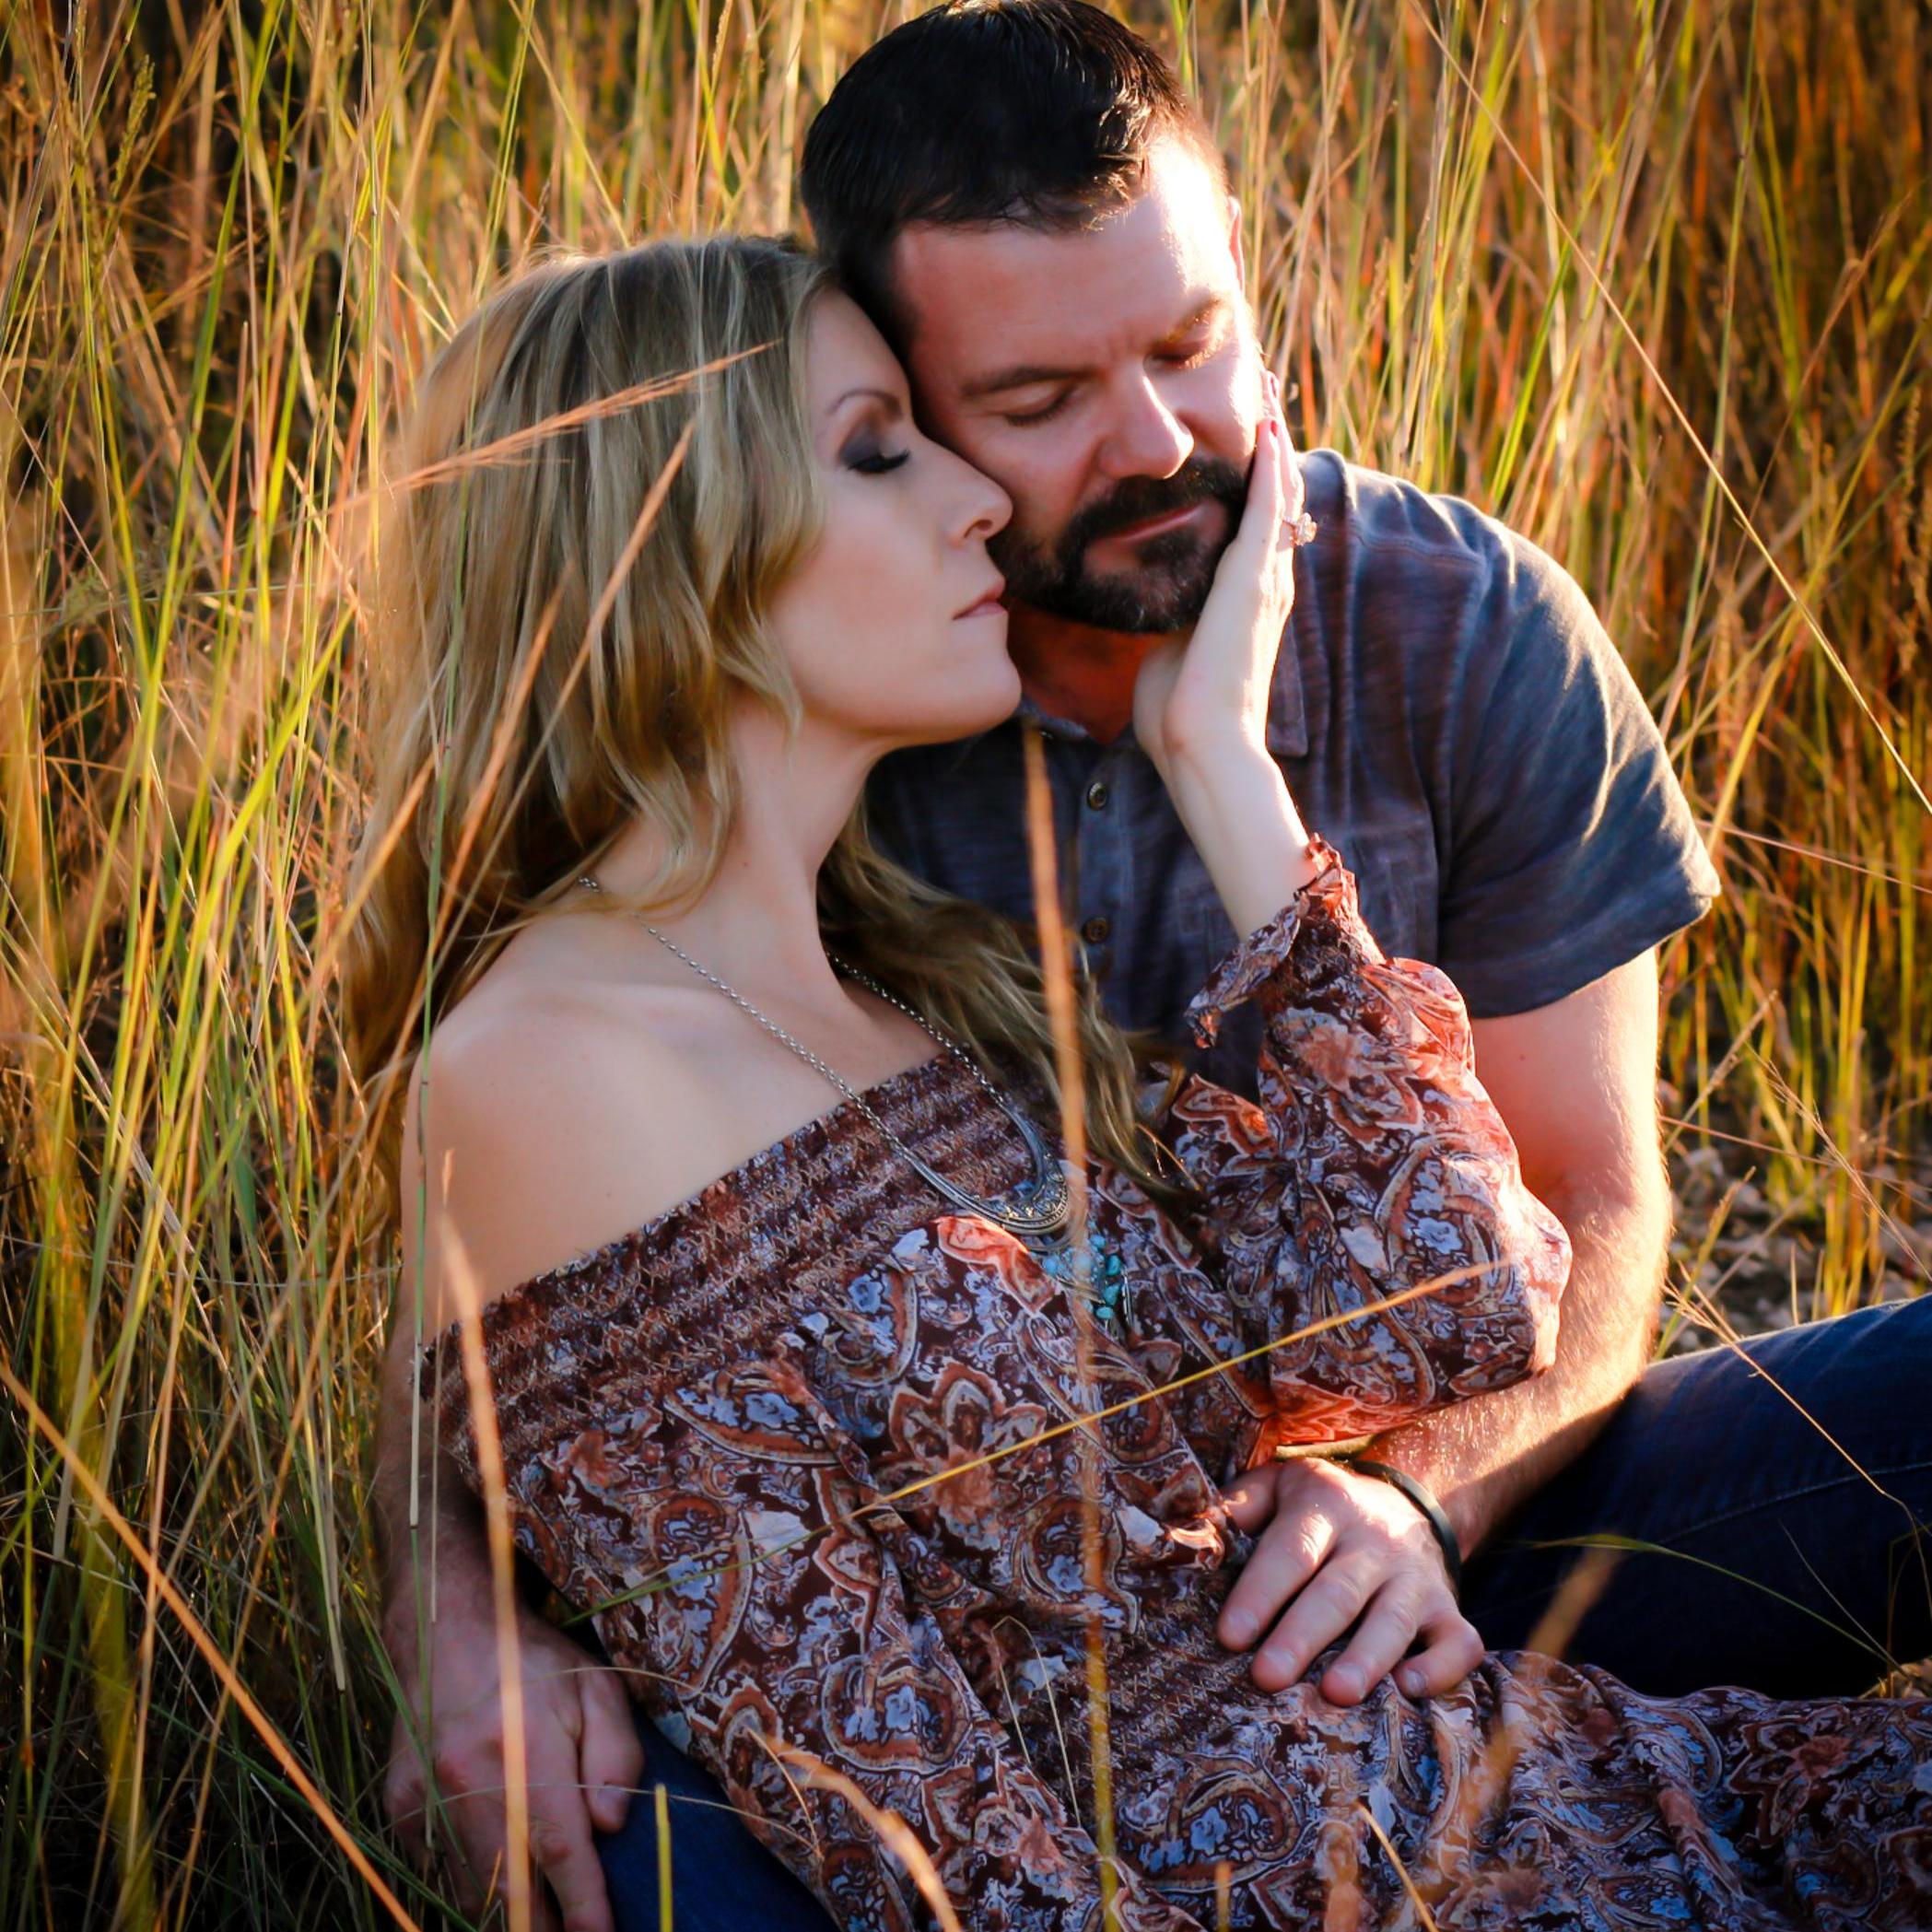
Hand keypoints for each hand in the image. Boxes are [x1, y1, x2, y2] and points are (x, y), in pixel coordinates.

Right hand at [384, 1600, 643, 1931]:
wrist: (443, 1628)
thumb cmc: (532, 1660)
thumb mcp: (595, 1685)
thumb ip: (615, 1754)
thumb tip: (612, 1825)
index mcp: (525, 1747)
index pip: (560, 1849)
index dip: (584, 1907)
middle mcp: (468, 1781)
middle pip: (510, 1889)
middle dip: (545, 1925)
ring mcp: (426, 1799)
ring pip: (472, 1889)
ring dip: (509, 1913)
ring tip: (544, 1917)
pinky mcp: (400, 1808)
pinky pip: (441, 1868)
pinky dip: (473, 1883)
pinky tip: (501, 1880)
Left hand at [1133, 367, 1309, 779]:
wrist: (1202, 746)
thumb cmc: (1180, 715)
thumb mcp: (1169, 649)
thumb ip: (1170, 618)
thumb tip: (1151, 604)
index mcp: (1245, 601)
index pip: (1256, 527)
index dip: (1254, 483)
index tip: (1246, 443)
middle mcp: (1266, 585)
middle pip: (1275, 501)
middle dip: (1270, 449)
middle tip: (1264, 395)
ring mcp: (1264, 583)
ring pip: (1277, 497)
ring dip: (1273, 445)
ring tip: (1268, 394)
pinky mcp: (1254, 584)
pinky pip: (1268, 514)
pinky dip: (1270, 471)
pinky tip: (1270, 432)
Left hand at [1214, 1455, 1481, 1703]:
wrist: (1405, 1501)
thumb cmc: (1319, 1509)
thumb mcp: (1277, 1488)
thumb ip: (1234, 1509)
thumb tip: (1187, 1539)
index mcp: (1325, 1506)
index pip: (1290, 1550)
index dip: (1260, 1593)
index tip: (1230, 1635)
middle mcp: (1374, 1540)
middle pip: (1338, 1591)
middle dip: (1303, 1635)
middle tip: (1268, 1677)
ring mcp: (1416, 1577)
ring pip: (1395, 1619)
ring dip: (1366, 1658)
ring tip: (1335, 1694)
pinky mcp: (1449, 1610)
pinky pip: (1458, 1642)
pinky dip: (1441, 1669)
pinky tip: (1409, 1691)